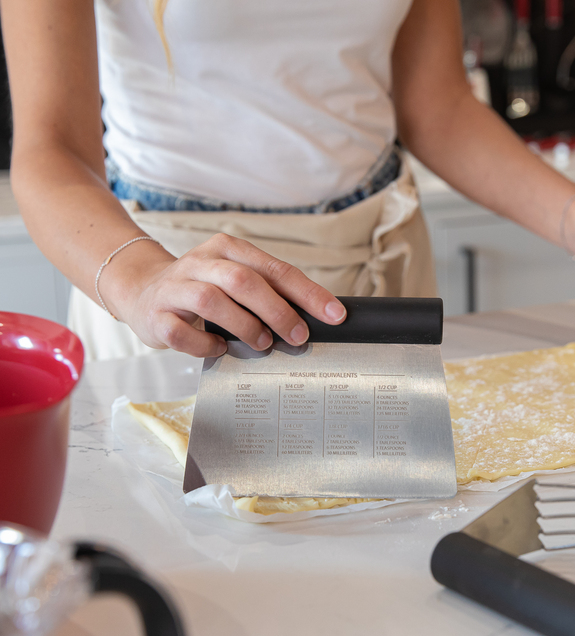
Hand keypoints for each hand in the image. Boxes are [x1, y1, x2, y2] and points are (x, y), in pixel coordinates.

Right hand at [103, 233, 345, 356]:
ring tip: (263, 343)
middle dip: (278, 311)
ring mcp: (175, 287)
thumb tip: (314, 316)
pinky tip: (220, 349)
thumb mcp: (235, 279)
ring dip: (245, 326)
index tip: (334, 314)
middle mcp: (201, 262)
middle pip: (245, 281)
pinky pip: (181, 331)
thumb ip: (269, 291)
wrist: (141, 290)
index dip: (308, 293)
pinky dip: (205, 344)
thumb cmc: (201, 288)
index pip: (276, 269)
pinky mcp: (156, 314)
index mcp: (228, 249)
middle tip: (299, 336)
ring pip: (212, 301)